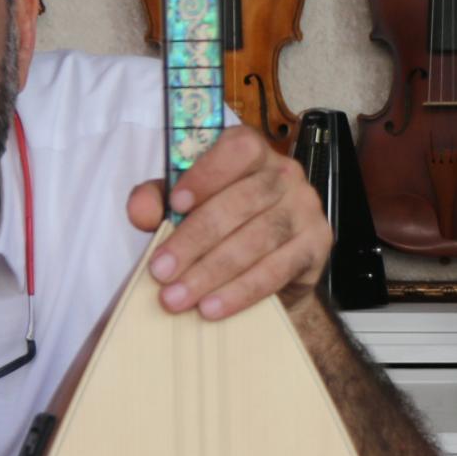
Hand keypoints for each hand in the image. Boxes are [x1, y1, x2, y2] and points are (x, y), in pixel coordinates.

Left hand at [126, 126, 331, 319]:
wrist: (271, 271)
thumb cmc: (223, 227)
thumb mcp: (184, 207)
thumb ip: (159, 200)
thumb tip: (140, 211)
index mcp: (253, 153)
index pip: (238, 149)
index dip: (207, 174)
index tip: (175, 204)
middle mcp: (285, 174)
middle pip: (242, 201)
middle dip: (195, 239)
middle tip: (160, 272)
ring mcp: (305, 209)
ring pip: (258, 238)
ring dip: (212, 271)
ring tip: (178, 297)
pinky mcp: (316, 246)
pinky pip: (277, 270)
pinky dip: (241, 291)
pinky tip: (212, 307)